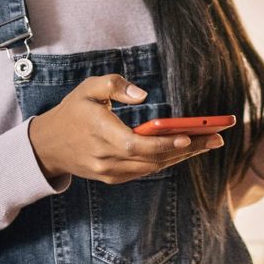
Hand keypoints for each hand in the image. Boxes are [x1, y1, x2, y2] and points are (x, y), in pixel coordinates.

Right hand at [27, 75, 226, 185]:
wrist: (47, 146)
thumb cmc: (72, 112)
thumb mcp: (88, 88)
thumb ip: (115, 85)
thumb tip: (142, 94)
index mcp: (101, 135)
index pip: (137, 145)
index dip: (164, 143)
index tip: (189, 135)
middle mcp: (106, 159)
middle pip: (153, 159)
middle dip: (187, 148)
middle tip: (216, 137)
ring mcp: (110, 172)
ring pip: (153, 167)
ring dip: (182, 156)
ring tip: (209, 142)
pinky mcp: (113, 178)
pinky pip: (146, 171)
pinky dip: (167, 161)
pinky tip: (186, 150)